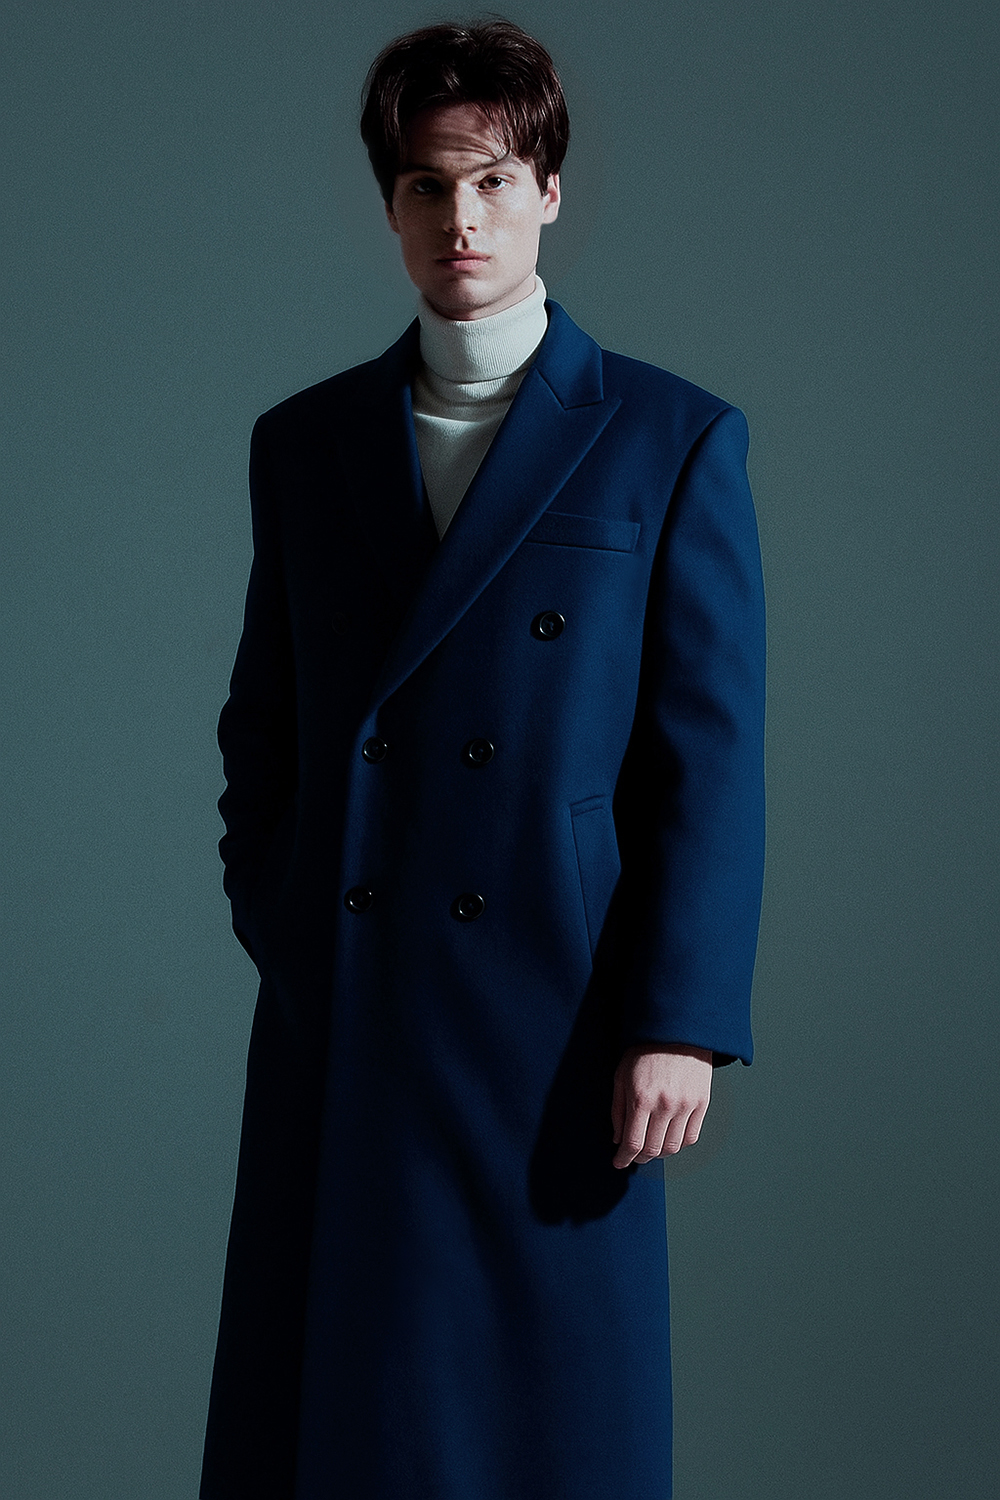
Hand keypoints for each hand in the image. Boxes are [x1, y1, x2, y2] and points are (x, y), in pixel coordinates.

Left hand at [611, 1043, 712, 1168]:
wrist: (677, 1030)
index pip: (633, 1143)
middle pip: (653, 1149)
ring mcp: (686, 1105)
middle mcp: (665, 1105)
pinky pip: (692, 1136)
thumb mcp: (621, 1076)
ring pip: (673, 1147)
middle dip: (640, 1158)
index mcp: (641, 1098)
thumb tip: (618, 1140)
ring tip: (651, 1147)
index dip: (624, 1158)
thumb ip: (618, 1110)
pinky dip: (679, 1144)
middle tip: (634, 1156)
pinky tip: (669, 1138)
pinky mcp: (702, 1102)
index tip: (619, 1162)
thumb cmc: (644, 1051)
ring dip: (659, 1153)